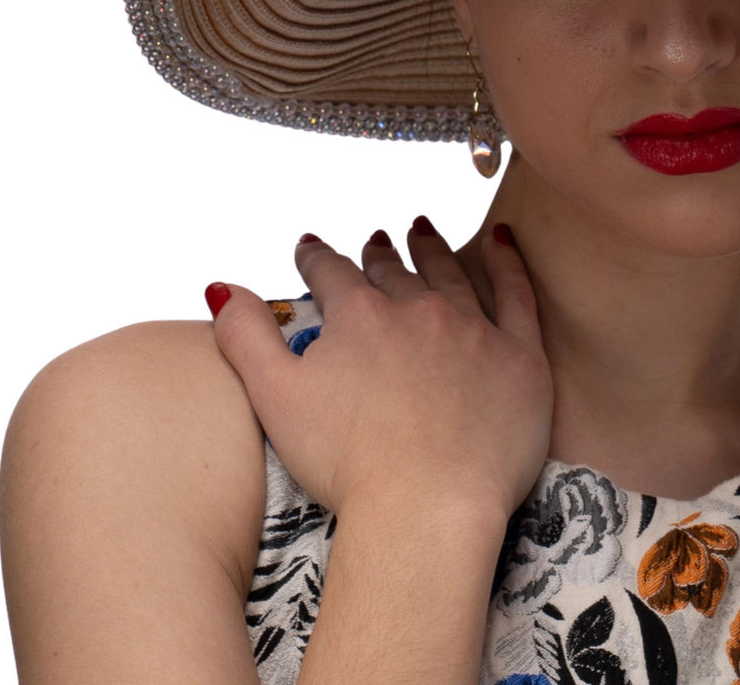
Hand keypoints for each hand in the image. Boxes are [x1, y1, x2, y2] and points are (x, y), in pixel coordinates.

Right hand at [208, 220, 552, 525]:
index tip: (309, 248)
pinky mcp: (518, 356)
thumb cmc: (347, 464)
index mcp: (358, 316)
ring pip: (449, 274)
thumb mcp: (275, 399)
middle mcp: (417, 309)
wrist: (428, 507)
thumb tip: (222, 287)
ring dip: (431, 249)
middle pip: (393, 271)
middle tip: (375, 241)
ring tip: (422, 231)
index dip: (315, 258)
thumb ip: (246, 337)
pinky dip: (506, 263)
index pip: (330, 272)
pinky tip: (500, 241)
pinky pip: (517, 295)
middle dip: (378, 255)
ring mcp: (472, 329)